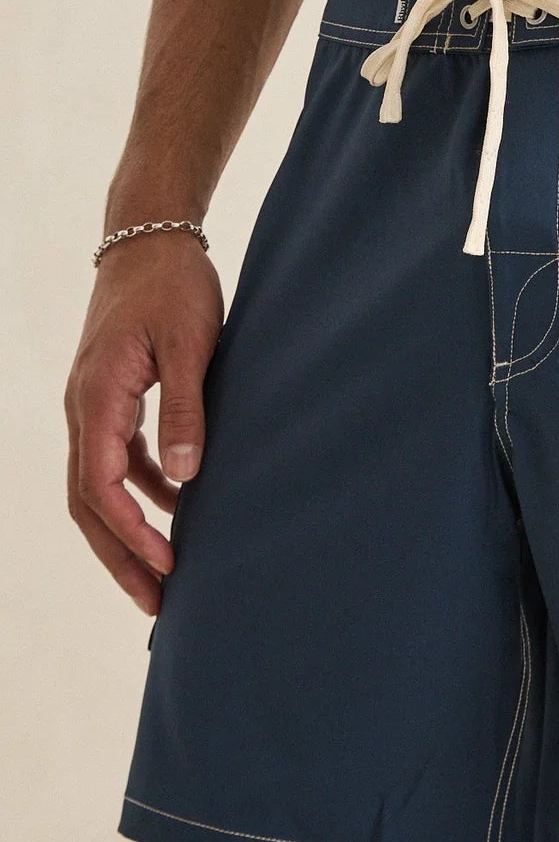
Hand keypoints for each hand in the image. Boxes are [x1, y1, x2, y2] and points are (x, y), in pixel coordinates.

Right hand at [65, 235, 223, 614]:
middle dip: (120, 556)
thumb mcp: (191, 344)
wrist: (149, 237)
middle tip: (156, 604)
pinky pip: (117, 459)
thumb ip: (187, 409)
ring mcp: (93, 403)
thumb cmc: (173, 284)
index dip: (130, 533)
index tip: (167, 566)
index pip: (100, 484)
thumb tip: (186, 475)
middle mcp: (84, 407)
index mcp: (96, 396)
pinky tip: (176, 510)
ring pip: (99, 486)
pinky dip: (141, 492)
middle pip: (89, 501)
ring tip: (165, 575)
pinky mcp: (112, 398)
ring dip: (128, 532)